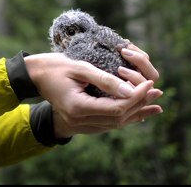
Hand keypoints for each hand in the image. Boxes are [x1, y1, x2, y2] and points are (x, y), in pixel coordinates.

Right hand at [24, 53, 162, 138]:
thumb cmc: (55, 67)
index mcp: (78, 107)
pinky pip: (107, 123)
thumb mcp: (80, 68)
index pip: (117, 108)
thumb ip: (105, 80)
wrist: (34, 76)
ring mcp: (79, 124)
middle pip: (119, 119)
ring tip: (154, 102)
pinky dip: (124, 116)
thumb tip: (130, 90)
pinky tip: (137, 111)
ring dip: (135, 112)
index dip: (137, 97)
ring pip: (115, 124)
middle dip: (140, 105)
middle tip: (156, 91)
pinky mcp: (81, 122)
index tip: (150, 83)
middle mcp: (79, 120)